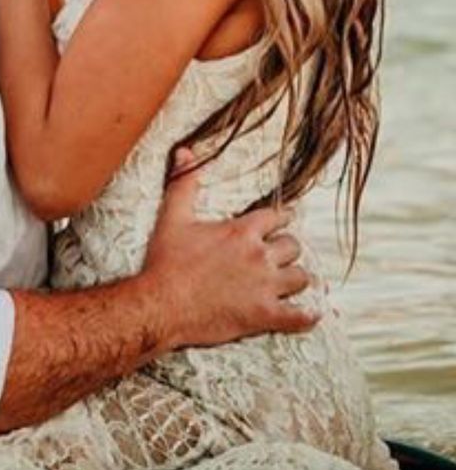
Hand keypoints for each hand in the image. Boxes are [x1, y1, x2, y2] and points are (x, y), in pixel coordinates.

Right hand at [142, 149, 317, 350]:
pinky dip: (306, 317)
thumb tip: (185, 151)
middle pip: (293, 246)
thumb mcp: (173, 217)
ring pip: (300, 278)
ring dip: (296, 278)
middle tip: (280, 254)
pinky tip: (309, 315)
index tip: (284, 220)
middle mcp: (259, 256)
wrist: (160, 306)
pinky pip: (298, 317)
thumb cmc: (166, 263)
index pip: (277, 217)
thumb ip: (184, 183)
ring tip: (290, 281)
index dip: (282, 218)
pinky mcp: (263, 316)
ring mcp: (264, 288)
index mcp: (242, 231)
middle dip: (287, 249)